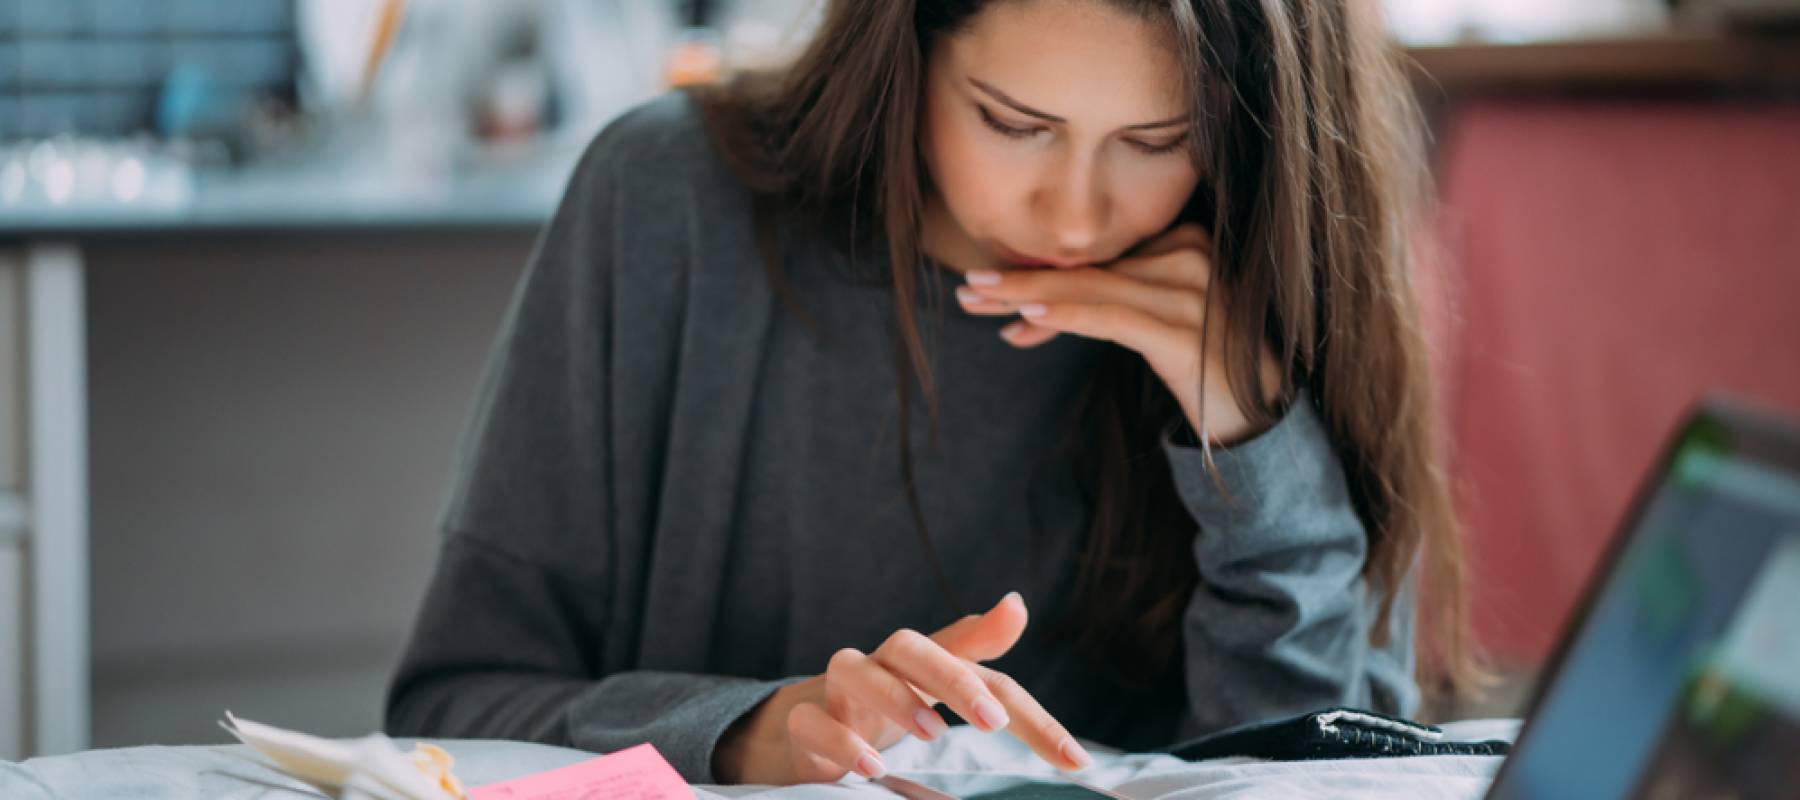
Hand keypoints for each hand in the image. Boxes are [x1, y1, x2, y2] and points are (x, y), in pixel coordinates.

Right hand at [711, 592, 1093, 784]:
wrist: (809, 724)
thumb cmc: (885, 701)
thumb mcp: (934, 681)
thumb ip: (977, 650)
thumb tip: (1017, 603)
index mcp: (922, 661)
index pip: (982, 673)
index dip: (1030, 713)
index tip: (1073, 758)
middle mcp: (879, 665)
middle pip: (911, 649)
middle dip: (955, 680)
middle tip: (994, 719)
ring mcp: (837, 692)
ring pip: (853, 670)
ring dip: (894, 698)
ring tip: (933, 733)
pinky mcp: (804, 723)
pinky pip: (811, 721)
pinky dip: (841, 741)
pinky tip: (872, 766)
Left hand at [954, 224, 1280, 444]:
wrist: (1263, 427)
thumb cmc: (1204, 375)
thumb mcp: (1148, 334)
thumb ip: (1099, 313)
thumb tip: (1021, 320)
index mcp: (1186, 244)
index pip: (1096, 259)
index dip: (1037, 276)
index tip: (986, 290)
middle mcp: (1192, 258)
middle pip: (1089, 269)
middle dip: (1022, 282)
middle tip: (968, 286)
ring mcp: (1193, 294)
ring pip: (1091, 288)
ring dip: (1026, 295)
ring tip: (978, 300)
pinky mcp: (1188, 333)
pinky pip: (1113, 318)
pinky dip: (1067, 317)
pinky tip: (1027, 319)